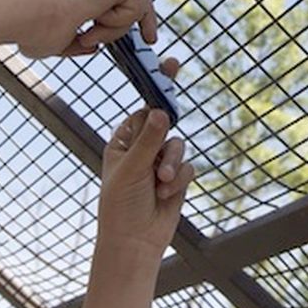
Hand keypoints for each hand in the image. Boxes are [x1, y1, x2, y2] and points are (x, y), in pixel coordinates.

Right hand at [18, 0, 157, 58]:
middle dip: (146, 20)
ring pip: (134, 9)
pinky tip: (92, 18)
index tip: (143, 35)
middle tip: (151, 39)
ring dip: (111, 30)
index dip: (131, 16)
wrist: (31, 13)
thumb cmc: (35, 27)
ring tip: (84, 33)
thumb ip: (78, 41)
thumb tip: (93, 46)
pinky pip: (136, 10)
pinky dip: (115, 23)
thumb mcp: (61, 39)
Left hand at [98, 63, 191, 256]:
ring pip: (177, 145)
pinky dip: (178, 179)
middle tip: (178, 76)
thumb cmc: (121, 206)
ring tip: (162, 182)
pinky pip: (187, 166)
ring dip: (172, 164)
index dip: (155, 89)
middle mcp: (142, 149)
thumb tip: (162, 111)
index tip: (168, 64)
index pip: (142, 110)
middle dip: (167, 127)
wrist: (134, 243)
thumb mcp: (131, 169)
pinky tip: (166, 195)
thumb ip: (148, 141)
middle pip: (164, 123)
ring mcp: (160, 164)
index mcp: (123, 142)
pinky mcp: (176, 179)